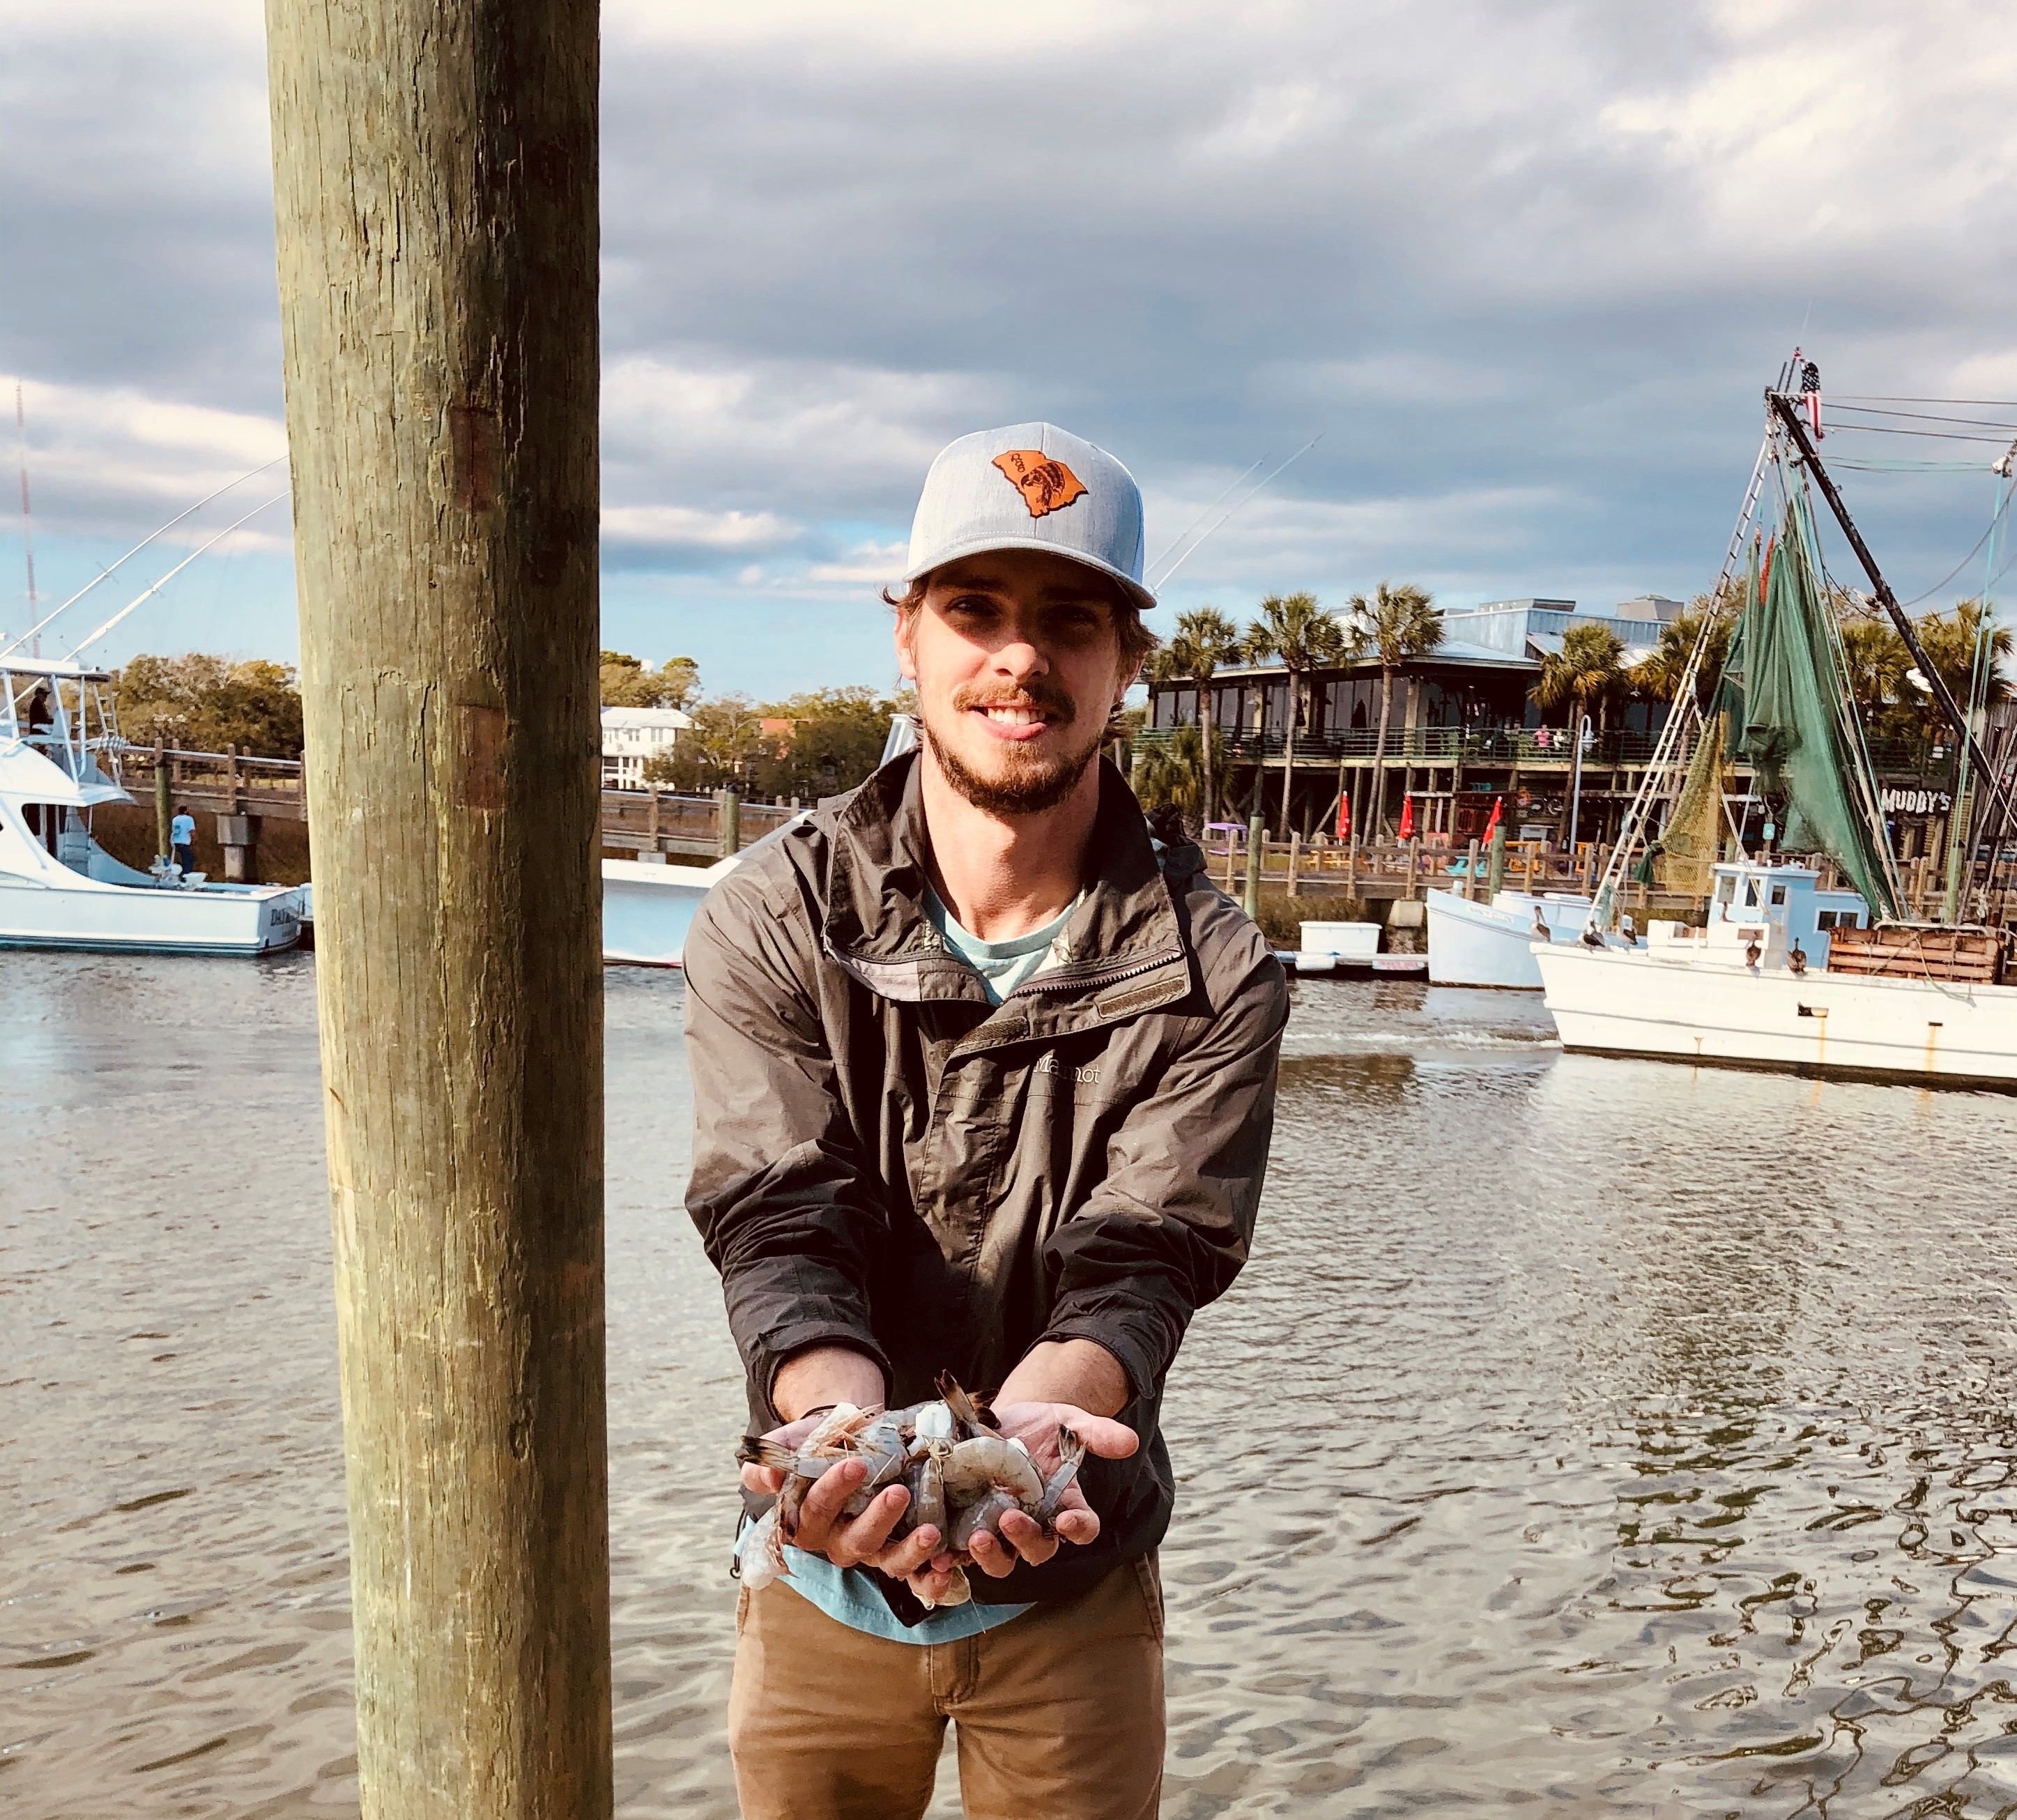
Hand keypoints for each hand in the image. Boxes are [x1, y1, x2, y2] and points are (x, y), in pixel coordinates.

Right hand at [740, 1412, 944, 1582]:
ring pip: (887, 1562)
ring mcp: (872, 1549)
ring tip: (932, 1533)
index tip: (856, 1464)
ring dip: (910, 1552)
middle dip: (878, 1519)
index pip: (816, 1510)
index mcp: (807, 1521)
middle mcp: (838, 1541)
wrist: (846, 1439)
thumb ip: (772, 1458)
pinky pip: (914, 1575)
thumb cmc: (814, 1444)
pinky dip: (930, 1580)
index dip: (833, 1490)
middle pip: (856, 1541)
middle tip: (899, 1492)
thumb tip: (767, 1475)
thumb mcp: (790, 1444)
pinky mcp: (899, 1550)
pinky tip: (947, 1568)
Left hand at [955, 1401, 1137, 1580]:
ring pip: (1001, 1559)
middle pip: (1038, 1549)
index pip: (1082, 1527)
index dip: (1078, 1528)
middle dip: (1026, 1539)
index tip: (1067, 1518)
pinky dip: (953, 1558)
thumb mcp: (1068, 1422)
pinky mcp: (968, 1526)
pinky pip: (962, 1553)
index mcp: (1066, 1505)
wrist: (999, 1421)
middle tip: (1012, 1518)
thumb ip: (1096, 1433)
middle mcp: (1036, 1524)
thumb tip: (1129, 1442)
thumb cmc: (1040, 1426)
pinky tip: (941, 1556)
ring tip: (976, 1538)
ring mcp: (1001, 1529)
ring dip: (990, 1555)